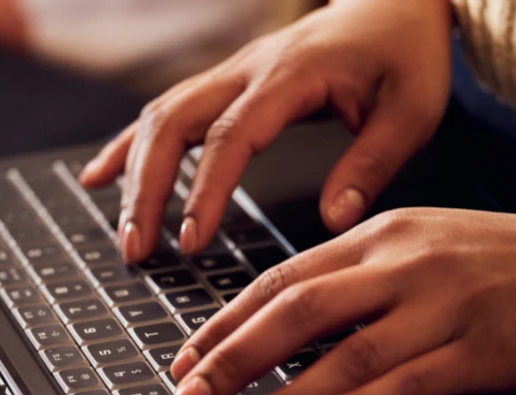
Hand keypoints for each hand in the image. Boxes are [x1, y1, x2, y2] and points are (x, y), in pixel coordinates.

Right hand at [79, 0, 453, 261]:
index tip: (191, 240)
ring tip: (125, 232)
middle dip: (145, 188)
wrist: (393, 2)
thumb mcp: (412, 111)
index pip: (232, 136)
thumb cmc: (404, 55)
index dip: (205, 190)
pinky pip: (167, 110)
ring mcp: (230, 72)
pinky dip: (131, 145)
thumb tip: (334, 220)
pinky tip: (103, 175)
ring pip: (160, 115)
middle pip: (173, 122)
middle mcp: (248, 69)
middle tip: (137, 249)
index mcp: (291, 76)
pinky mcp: (226, 83)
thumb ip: (372, 164)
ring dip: (133, 172)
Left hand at [167, 207, 515, 394]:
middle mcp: (403, 263)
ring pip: (343, 355)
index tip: (189, 355)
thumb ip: (359, 275)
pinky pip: (406, 382)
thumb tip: (289, 319)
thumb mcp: (423, 244)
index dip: (228, 320)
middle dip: (231, 359)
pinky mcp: (480, 351)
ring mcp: (442, 306)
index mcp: (381, 234)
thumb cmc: (507, 259)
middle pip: (297, 311)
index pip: (284, 278)